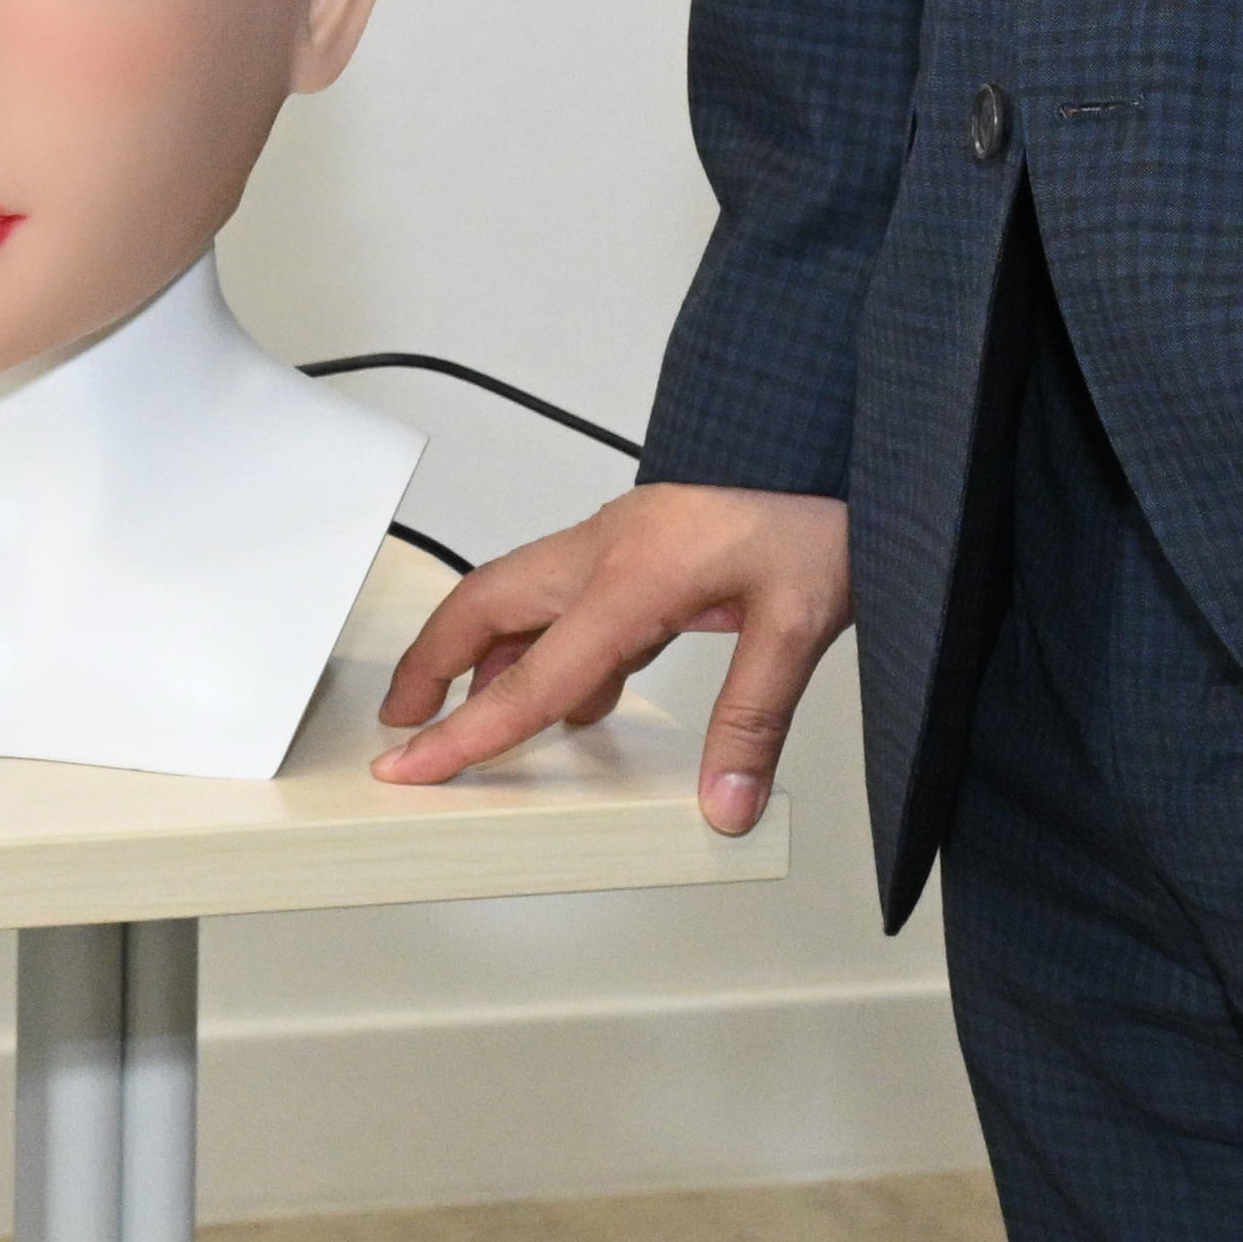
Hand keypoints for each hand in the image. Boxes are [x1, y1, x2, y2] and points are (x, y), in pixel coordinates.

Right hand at [372, 482, 855, 837]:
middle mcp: (606, 550)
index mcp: (632, 577)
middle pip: (484, 607)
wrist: (839, 440)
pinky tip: (581, 690)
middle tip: (404, 720)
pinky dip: (548, 644)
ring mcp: (617, 538)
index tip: (412, 764)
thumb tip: (725, 801)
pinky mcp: (638, 540)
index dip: (466, 732)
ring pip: (518, 596)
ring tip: (476, 710)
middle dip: (432, 666)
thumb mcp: (799, 623)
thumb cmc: (821, 511)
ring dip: (486, 654)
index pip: (532, 676)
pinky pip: (565, 594)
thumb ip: (753, 721)